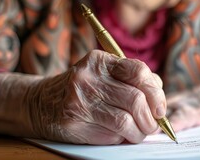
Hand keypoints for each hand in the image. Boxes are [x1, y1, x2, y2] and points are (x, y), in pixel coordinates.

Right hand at [27, 50, 165, 143]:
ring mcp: (79, 101)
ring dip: (139, 132)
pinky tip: (116, 134)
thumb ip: (130, 79)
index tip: (159, 107)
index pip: (139, 71)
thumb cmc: (80, 88)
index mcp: (99, 61)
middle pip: (136, 99)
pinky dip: (120, 138)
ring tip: (138, 133)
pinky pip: (110, 135)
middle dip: (151, 118)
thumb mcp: (101, 73)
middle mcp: (88, 78)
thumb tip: (159, 100)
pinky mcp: (73, 123)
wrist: (40, 102)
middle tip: (152, 125)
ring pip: (126, 121)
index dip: (156, 92)